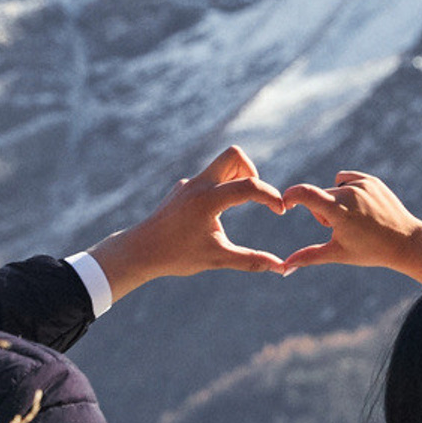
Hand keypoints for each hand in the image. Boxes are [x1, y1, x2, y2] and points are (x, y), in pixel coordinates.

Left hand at [83, 145, 291, 299]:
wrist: (140, 251)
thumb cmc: (176, 256)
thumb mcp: (217, 259)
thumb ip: (251, 260)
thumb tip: (281, 267)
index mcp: (207, 200)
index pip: (249, 186)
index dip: (271, 196)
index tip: (280, 211)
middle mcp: (198, 185)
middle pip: (234, 155)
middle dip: (252, 172)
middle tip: (255, 198)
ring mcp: (189, 183)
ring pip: (221, 163)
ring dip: (237, 178)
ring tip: (239, 206)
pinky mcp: (183, 188)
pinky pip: (210, 178)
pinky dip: (222, 189)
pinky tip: (216, 214)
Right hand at [278, 172, 421, 284]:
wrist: (406, 242)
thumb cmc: (371, 251)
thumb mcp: (337, 253)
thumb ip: (308, 257)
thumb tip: (283, 268)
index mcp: (339, 211)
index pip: (306, 194)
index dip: (291, 196)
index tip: (286, 204)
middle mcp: (350, 193)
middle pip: (320, 197)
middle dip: (322, 212)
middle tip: (339, 229)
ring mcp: (362, 184)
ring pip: (334, 189)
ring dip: (335, 201)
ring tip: (354, 218)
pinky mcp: (371, 180)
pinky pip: (347, 179)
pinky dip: (347, 191)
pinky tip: (360, 206)